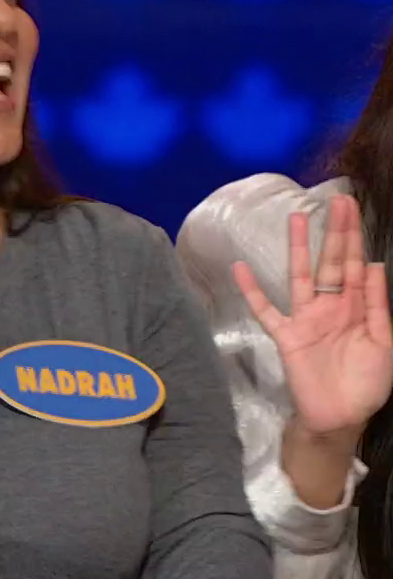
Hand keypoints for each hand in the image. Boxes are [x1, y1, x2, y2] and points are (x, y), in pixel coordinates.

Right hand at [232, 194, 392, 438]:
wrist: (341, 417)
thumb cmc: (366, 383)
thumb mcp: (383, 344)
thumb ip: (375, 305)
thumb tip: (372, 265)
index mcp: (356, 307)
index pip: (355, 265)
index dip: (355, 238)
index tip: (352, 209)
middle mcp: (330, 305)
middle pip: (331, 262)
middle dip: (336, 232)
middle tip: (337, 200)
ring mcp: (306, 317)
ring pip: (301, 275)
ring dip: (299, 248)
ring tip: (296, 219)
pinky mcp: (285, 334)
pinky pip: (266, 309)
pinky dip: (252, 289)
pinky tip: (240, 268)